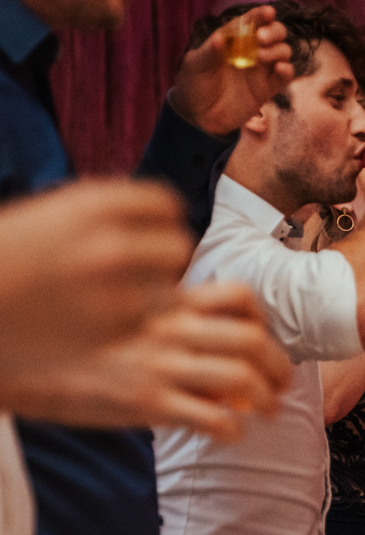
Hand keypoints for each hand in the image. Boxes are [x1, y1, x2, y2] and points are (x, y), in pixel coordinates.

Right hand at [0, 178, 189, 376]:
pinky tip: (105, 319)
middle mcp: (110, 243)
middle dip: (162, 257)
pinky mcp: (110, 331)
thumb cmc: (3, 255)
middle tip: (143, 270)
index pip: (165, 203)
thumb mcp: (49, 215)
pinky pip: (146, 322)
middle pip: (177, 245)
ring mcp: (114, 290)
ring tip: (119, 296)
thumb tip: (156, 217)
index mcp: (93, 204)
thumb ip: (102, 213)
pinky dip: (134, 322)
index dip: (160, 219)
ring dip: (152, 293)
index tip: (149, 233)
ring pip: (168, 289)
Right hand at [0, 282, 293, 436]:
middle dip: (279, 366)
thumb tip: (210, 339)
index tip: (263, 338)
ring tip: (267, 411)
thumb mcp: (127, 316)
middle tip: (281, 385)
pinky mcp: (148, 403)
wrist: (27, 366)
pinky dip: (233, 429)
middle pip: (252, 340)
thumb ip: (168, 318)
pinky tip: (229, 433)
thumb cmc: (81, 346)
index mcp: (167, 305)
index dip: (261, 317)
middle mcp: (170, 330)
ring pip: (242, 377)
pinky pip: (213, 418)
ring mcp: (160, 366)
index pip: (237, 295)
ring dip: (266, 398)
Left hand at [170, 5, 293, 137]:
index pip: (252, 21)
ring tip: (261, 58)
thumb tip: (220, 38)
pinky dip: (287, 70)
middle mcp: (252, 50)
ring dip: (278, 50)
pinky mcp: (268, 88)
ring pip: (283, 51)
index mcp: (234, 39)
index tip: (267, 12)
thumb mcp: (195, 65)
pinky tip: (280, 69)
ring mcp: (262, 69)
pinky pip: (284, 76)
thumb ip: (209, 52)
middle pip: (275, 33)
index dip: (261, 14)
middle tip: (261, 39)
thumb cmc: (194, 84)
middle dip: (274, 31)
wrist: (198, 117)